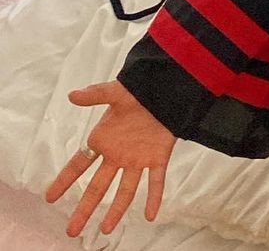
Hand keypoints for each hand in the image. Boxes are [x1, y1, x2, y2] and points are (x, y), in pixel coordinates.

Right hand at [44, 79, 177, 238]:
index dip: (64, 180)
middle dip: (84, 208)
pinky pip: (156, 181)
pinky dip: (154, 197)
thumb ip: (95, 95)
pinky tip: (150, 215)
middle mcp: (118, 155)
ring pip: (125, 190)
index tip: (49, 197)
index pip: (79, 164)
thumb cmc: (139, 90)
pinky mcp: (158, 158)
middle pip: (97, 187)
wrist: (166, 90)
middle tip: (72, 230)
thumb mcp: (115, 92)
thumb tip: (71, 95)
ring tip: (106, 229)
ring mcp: (138, 159)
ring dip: (116, 209)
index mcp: (104, 141)